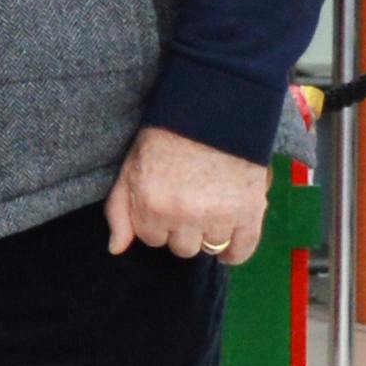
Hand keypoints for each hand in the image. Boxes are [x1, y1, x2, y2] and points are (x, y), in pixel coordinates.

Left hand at [106, 126, 267, 266]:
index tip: (164, 202)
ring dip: (208, 235)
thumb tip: (116, 249)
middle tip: (188, 204)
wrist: (212, 114)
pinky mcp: (250, 212)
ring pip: (210, 248)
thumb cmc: (165, 140)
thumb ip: (119, 212)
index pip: (151, 239)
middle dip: (181, 230)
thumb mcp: (129, 170)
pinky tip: (229, 242)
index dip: (157, 221)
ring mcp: (219, 216)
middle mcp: (185, 216)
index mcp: (152, 206)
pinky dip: (236, 252)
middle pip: (181, 248)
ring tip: (209, 209)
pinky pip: (242, 251)